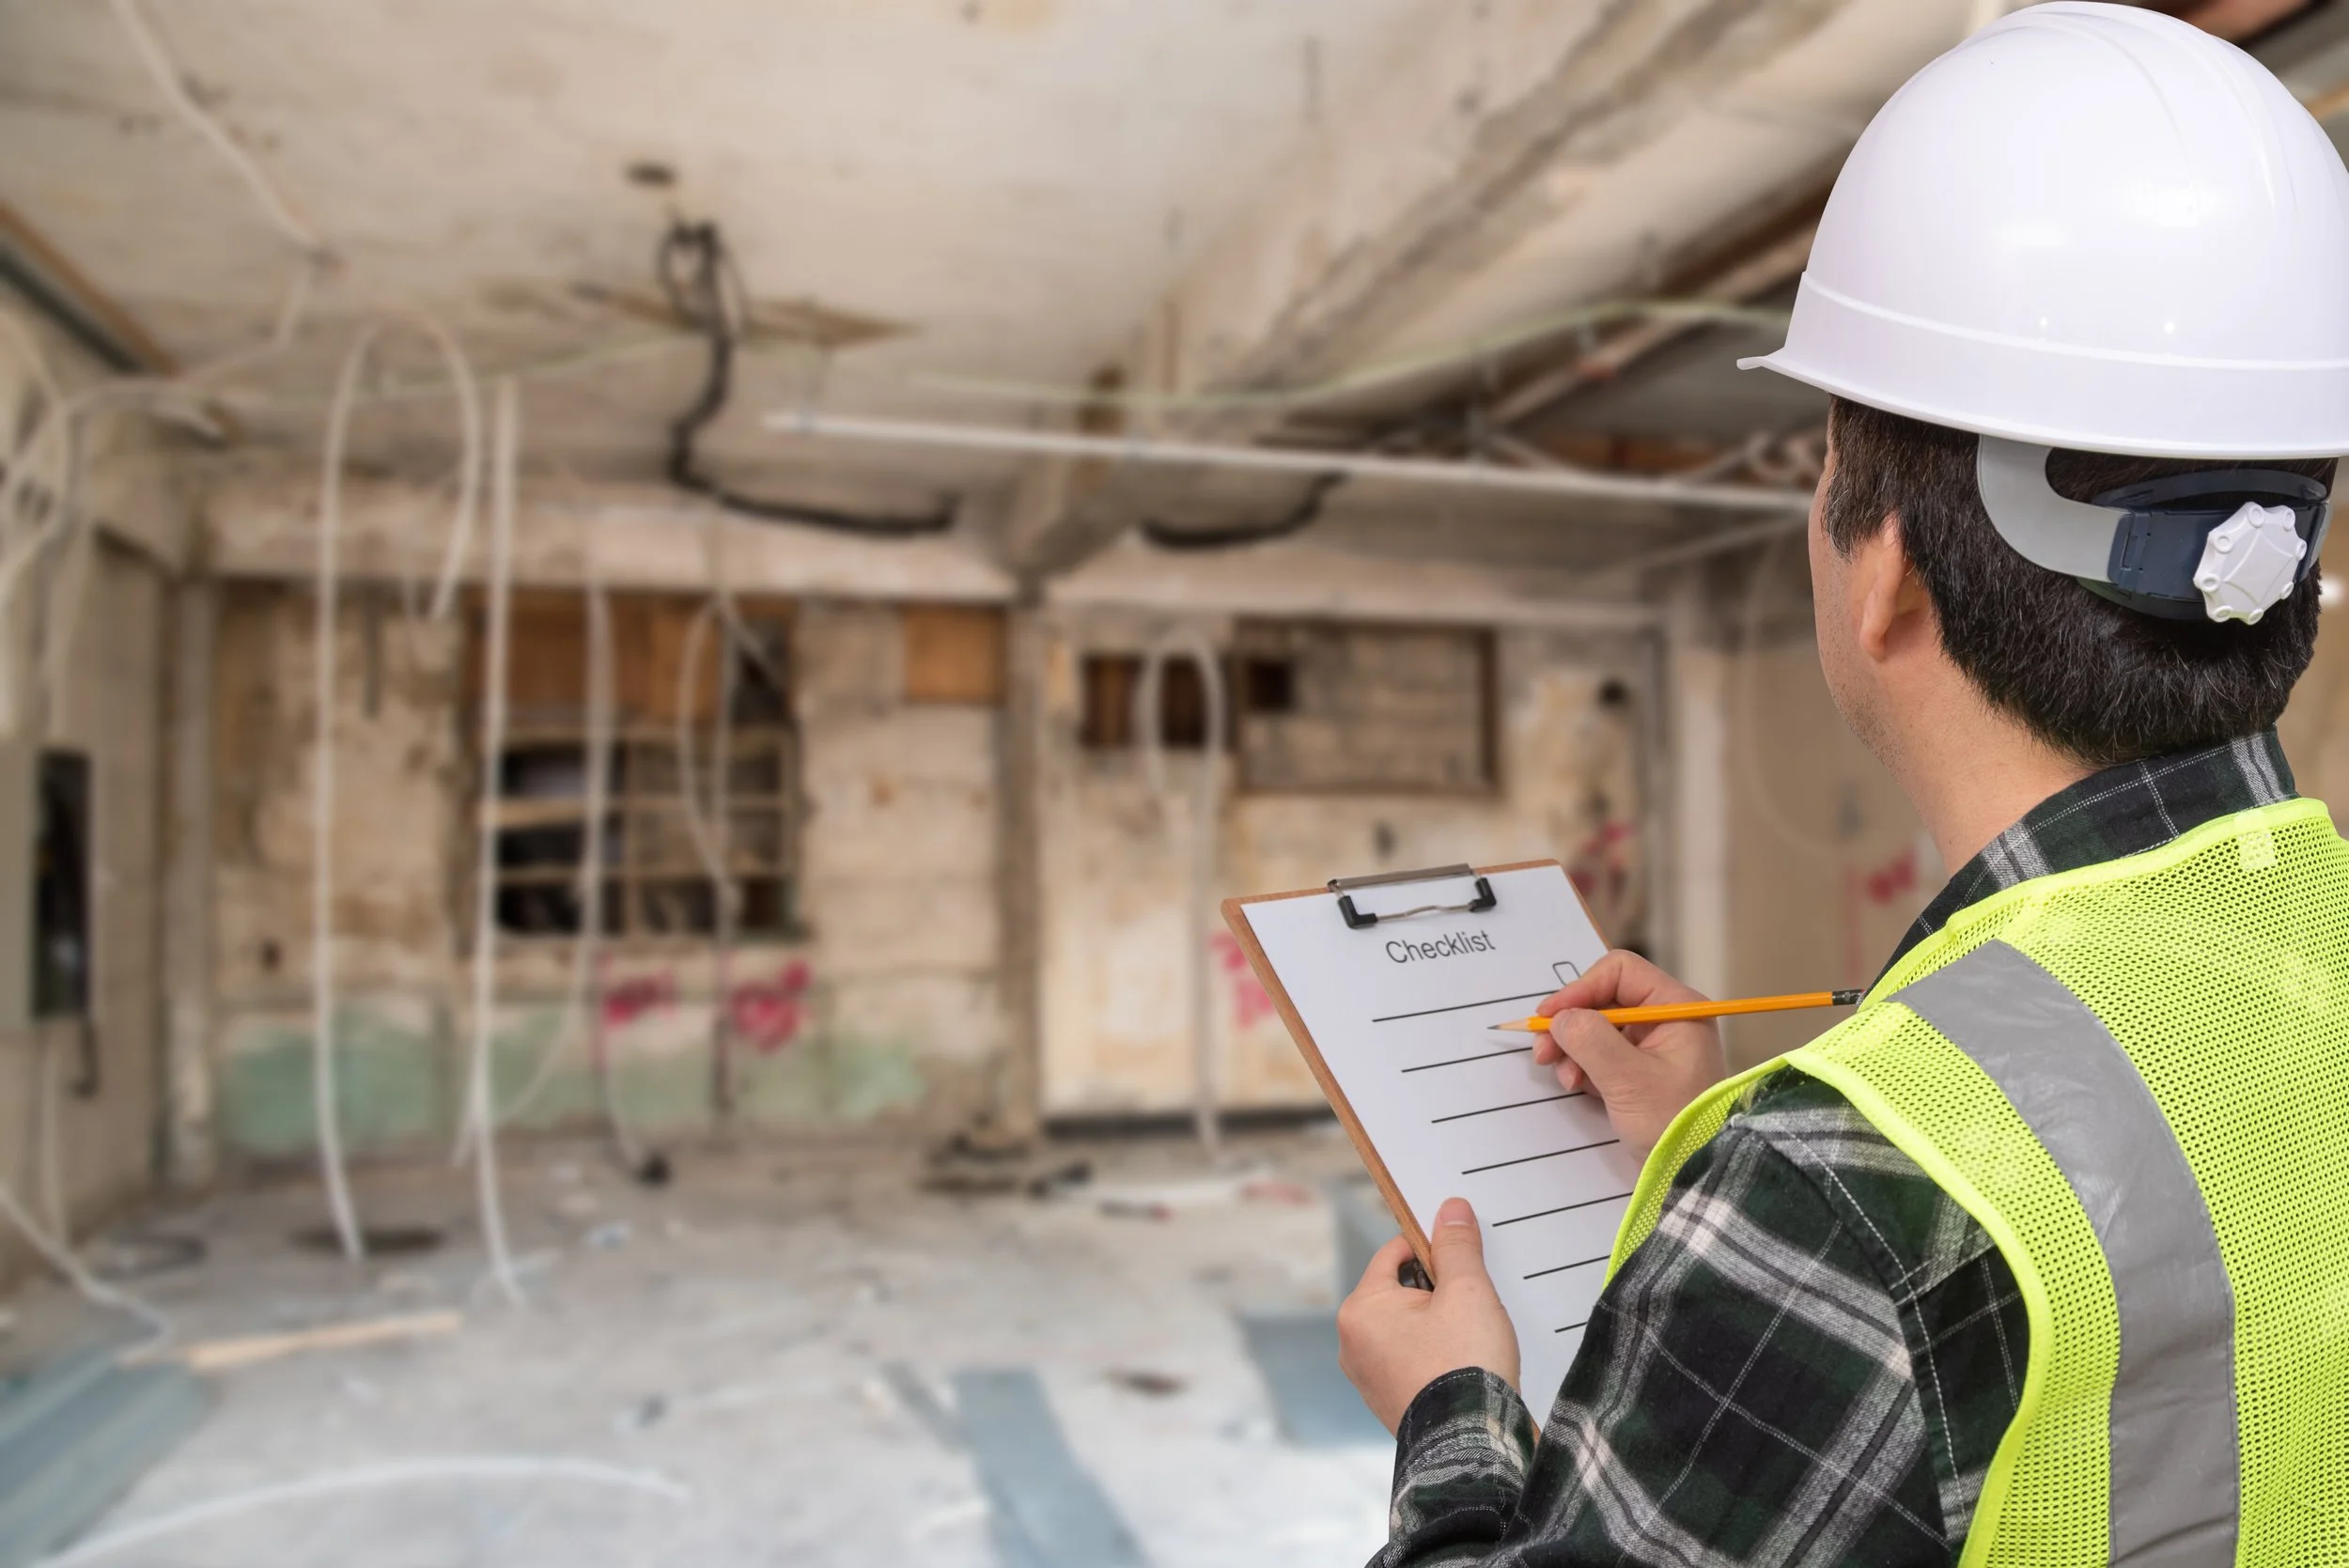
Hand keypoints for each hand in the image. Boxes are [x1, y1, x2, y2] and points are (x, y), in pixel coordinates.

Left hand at [1336, 1197, 1519, 1432]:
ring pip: (1408, 1326)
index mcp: (1361, 1309)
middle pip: (1400, 1290)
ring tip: (1472, 1334)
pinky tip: (1463, 1361)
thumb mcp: (1467, 1292)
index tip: (1461, 1251)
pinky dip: (1436, 1353)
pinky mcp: (1389, 1400)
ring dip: (1439, 1321)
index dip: (1431, 1246)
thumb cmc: (1464, 1365)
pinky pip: (1412, 1359)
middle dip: (1437, 1288)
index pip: (1394, 1253)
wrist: (1472, 1445)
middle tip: (1472, 1299)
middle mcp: (1353, 1342)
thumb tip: (1450, 1209)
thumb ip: (1456, 1246)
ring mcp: (1368, 1376)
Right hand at [1534, 949, 1727, 1156]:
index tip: (1550, 1017)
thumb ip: (1590, 1040)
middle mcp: (1667, 1020)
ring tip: (1566, 1078)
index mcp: (1677, 1008)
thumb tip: (1559, 1019)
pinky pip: (1603, 1055)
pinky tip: (1578, 1087)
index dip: (1580, 988)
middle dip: (1571, 1024)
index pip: (1620, 972)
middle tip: (1542, 1051)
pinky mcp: (1642, 1073)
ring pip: (1599, 1029)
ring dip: (1573, 1049)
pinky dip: (1584, 1067)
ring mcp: (1654, 1047)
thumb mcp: (1628, 1079)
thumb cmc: (1674, 1123)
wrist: (1698, 1175)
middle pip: (1604, 1000)